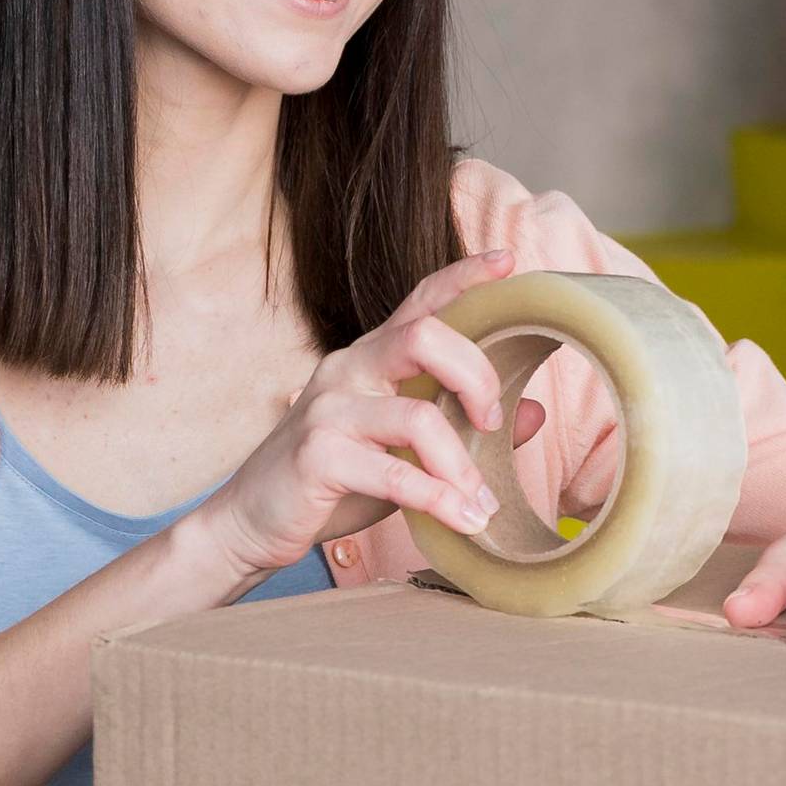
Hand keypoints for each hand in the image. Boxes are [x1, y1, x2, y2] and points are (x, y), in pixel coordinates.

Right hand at [180, 248, 544, 583]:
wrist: (251, 522)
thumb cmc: (332, 483)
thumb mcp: (404, 453)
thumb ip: (459, 427)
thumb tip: (534, 411)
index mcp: (370, 359)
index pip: (421, 302)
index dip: (465, 277)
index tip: (509, 262)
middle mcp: (348, 369)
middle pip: (424, 336)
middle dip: (476, 375)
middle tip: (492, 422)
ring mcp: (328, 409)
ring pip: (417, 417)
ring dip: (460, 466)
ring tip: (478, 503)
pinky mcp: (316, 454)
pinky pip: (393, 473)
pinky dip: (436, 499)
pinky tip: (460, 520)